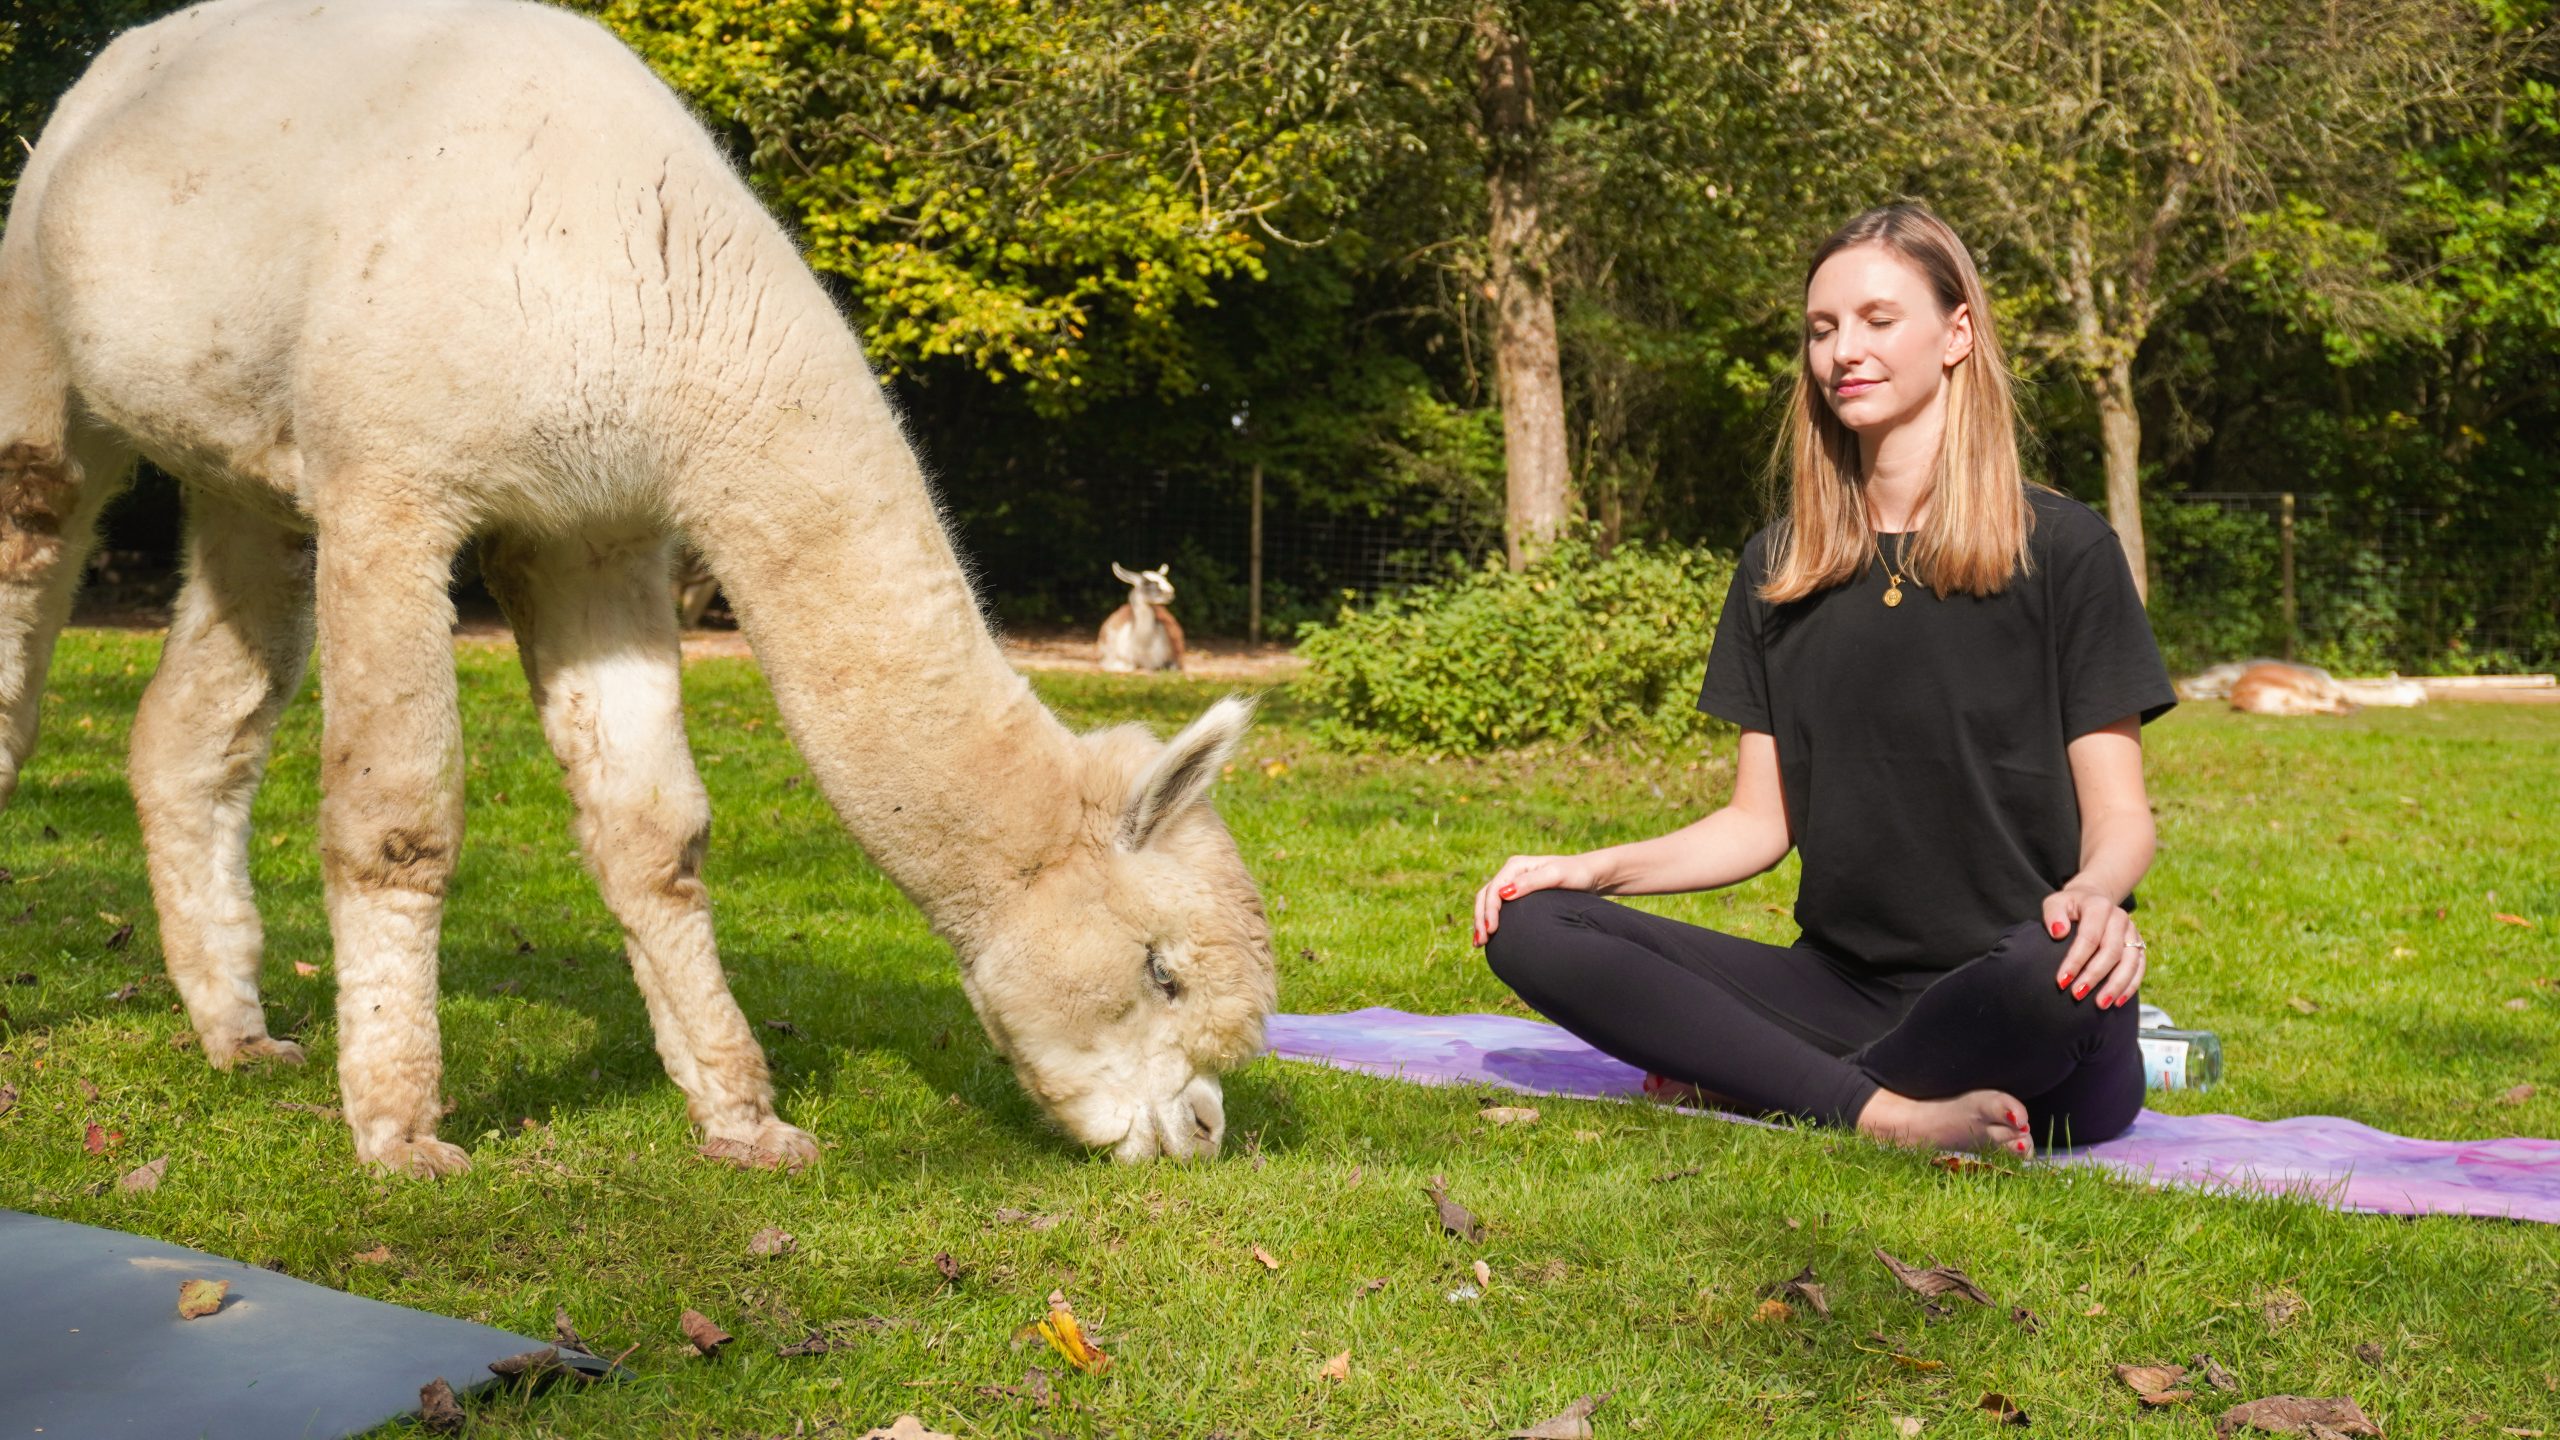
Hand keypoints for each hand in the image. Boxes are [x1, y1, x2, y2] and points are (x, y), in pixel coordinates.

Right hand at [1471, 853, 1599, 946]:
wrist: (1592, 875)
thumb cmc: (1577, 874)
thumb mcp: (1556, 876)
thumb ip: (1530, 883)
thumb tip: (1503, 894)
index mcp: (1516, 866)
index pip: (1493, 890)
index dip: (1488, 911)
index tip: (1491, 930)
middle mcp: (1511, 873)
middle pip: (1485, 896)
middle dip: (1480, 918)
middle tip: (1480, 942)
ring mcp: (1514, 884)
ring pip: (1488, 902)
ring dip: (1481, 921)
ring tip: (1479, 943)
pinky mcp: (1519, 895)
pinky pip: (1498, 907)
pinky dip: (1490, 920)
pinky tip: (1490, 935)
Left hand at [2040, 888, 2144, 1008]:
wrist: (2092, 900)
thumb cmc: (2069, 906)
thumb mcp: (2054, 903)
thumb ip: (2053, 914)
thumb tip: (2058, 932)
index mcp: (2099, 906)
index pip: (2089, 937)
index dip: (2076, 960)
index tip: (2062, 981)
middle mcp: (2120, 918)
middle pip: (2111, 951)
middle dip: (2094, 976)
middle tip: (2077, 995)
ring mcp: (2132, 932)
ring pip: (2130, 961)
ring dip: (2116, 985)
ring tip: (2101, 1004)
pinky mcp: (2139, 944)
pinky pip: (2139, 967)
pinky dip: (2131, 986)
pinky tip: (2118, 1001)